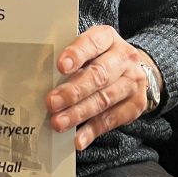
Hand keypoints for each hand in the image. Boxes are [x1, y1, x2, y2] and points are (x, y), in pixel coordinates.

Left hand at [46, 25, 158, 150]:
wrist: (133, 68)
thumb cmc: (99, 58)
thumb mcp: (87, 49)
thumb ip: (71, 60)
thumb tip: (41, 79)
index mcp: (107, 37)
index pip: (92, 43)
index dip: (76, 55)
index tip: (60, 67)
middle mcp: (124, 57)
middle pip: (98, 75)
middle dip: (73, 91)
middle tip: (51, 103)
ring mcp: (133, 81)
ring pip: (104, 99)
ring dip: (79, 113)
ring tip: (59, 123)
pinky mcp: (136, 103)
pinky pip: (113, 119)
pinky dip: (93, 130)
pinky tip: (78, 138)